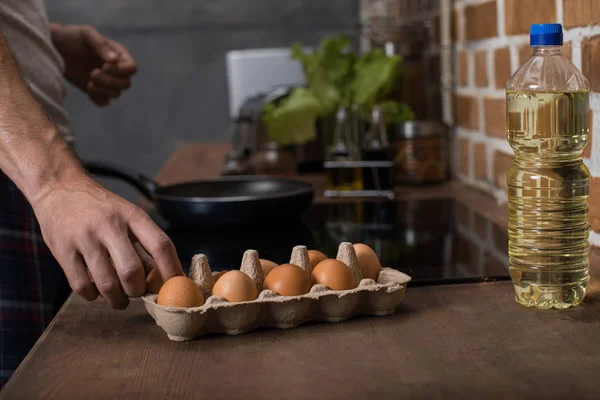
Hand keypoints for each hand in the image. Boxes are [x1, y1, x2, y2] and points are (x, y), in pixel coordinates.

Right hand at [31, 174, 182, 308]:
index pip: (161, 245)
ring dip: (117, 300)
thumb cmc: (100, 207)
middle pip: (132, 271)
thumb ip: (143, 248)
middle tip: (137, 293)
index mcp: (132, 215)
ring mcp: (84, 237)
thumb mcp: (127, 217)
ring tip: (119, 299)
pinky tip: (95, 291)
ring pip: (106, 283)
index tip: (176, 288)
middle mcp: (109, 225)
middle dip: (138, 291)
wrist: (58, 187)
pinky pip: (81, 285)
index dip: (171, 271)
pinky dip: (92, 296)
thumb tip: (161, 280)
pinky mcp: (62, 249)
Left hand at [50, 23, 136, 106]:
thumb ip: (101, 46)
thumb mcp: (87, 34)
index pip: (132, 68)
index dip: (121, 70)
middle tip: (93, 73)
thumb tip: (114, 60)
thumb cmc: (72, 37)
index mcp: (119, 54)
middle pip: (126, 84)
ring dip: (103, 90)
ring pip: (116, 94)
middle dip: (110, 81)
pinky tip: (88, 88)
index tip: (104, 66)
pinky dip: (98, 98)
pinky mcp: (96, 91)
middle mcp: (116, 69)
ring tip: (89, 82)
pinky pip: (104, 102)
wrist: (55, 48)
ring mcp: (106, 81)